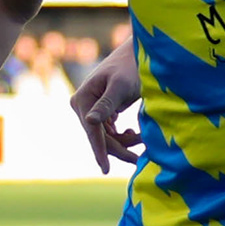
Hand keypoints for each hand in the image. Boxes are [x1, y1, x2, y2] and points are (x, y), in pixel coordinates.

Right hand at [70, 40, 143, 172]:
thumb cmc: (131, 68)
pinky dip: (123, 136)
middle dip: (120, 147)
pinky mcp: (101, 113)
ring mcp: (91, 110)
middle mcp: (82, 106)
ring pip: (107, 138)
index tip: (105, 170)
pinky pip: (110, 133)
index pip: (92, 131)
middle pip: (100, 138)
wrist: (137, 55)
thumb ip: (106, 104)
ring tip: (142, 136)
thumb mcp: (120, 87)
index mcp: (82, 100)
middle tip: (140, 157)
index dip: (100, 151)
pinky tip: (133, 132)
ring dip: (124, 142)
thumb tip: (89, 121)